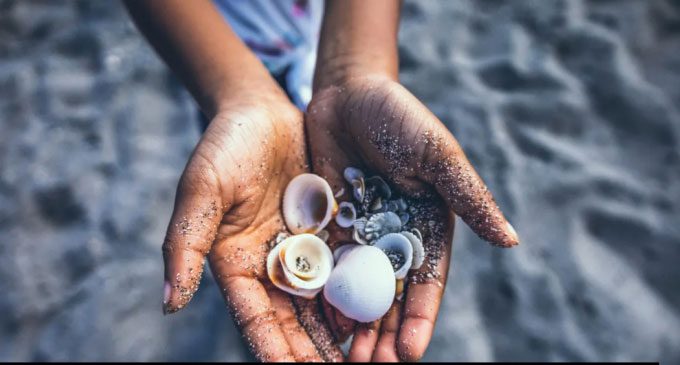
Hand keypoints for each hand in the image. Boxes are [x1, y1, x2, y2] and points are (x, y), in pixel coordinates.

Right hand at [161, 95, 342, 361]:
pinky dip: (359, 295)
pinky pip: (347, 269)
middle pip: (294, 322)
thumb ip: (186, 243)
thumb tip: (169, 303)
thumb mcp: (202, 189)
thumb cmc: (223, 146)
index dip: (274, 350)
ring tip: (365, 360)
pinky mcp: (330, 233)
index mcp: (237, 266)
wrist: (262, 112)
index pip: (256, 320)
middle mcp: (273, 267)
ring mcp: (304, 252)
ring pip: (324, 304)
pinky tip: (378, 317)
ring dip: (341, 335)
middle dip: (314, 354)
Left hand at [306, 75, 518, 360]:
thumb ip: (469, 197)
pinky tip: (317, 320)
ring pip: (358, 288)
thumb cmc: (400, 117)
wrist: (347, 91)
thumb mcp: (437, 155)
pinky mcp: (330, 224)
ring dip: (353, 323)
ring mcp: (361, 234)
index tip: (410, 354)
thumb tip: (510, 240)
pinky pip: (327, 266)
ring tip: (344, 358)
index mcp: (428, 226)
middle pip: (390, 295)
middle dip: (383, 333)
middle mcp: (395, 237)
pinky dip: (325, 294)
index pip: (427, 283)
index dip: (420, 319)